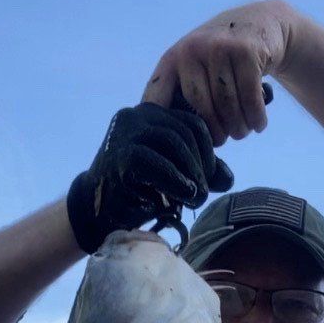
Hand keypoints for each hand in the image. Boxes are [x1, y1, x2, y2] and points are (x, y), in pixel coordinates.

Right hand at [66, 102, 232, 254]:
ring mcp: (125, 133)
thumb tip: (227, 179)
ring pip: (172, 143)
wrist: (95, 209)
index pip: (191, 123)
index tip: (211, 178)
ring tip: (195, 198)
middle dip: (200, 165)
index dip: (208, 151)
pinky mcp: (118, 155)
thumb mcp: (172, 176)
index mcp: (151, 113)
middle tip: (203, 193)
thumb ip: (198, 173)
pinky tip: (182, 195)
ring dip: (190, 174)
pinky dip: (174, 180)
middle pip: (183, 132)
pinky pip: (154, 163)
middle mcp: (136, 116)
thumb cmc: (137, 190)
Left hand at [142, 0, 295, 145]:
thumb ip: (186, 94)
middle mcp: (191, 50)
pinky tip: (258, 125)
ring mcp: (218, 47)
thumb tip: (182, 143)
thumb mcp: (198, 67)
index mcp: (172, 59)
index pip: (157, 97)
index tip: (170, 147)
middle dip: (215, 131)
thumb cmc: (223, 58)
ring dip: (238, 127)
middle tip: (224, 140)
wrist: (260, 21)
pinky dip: (255, 117)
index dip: (161, 126)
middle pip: (200, 108)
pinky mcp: (245, 50)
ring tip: (242, 132)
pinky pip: (249, 97)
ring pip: (227, 105)